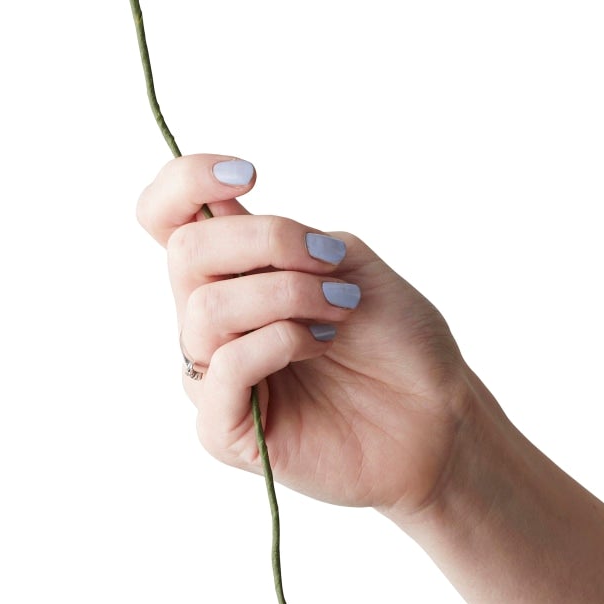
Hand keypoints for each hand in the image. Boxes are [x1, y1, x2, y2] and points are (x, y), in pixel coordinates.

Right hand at [137, 153, 472, 517]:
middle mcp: (212, 321)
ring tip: (341, 310)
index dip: (186, 180)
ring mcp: (214, 375)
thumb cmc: (396, 341)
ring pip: (206, 310)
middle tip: (333, 264)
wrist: (437, 416)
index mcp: (232, 274)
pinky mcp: (225, 430)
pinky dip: (276, 343)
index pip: (166, 216)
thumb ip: (285, 239)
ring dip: (286, 296)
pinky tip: (318, 345)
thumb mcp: (347, 262)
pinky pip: (223, 370)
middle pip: (186, 252)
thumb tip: (223, 218)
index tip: (250, 173)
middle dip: (267, 241)